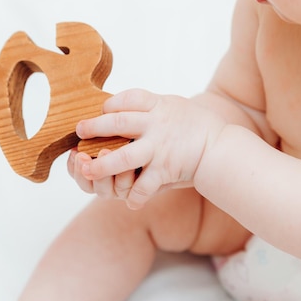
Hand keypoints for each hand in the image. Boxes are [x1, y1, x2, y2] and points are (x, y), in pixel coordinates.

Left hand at [68, 89, 225, 208]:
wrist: (221, 148)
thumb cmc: (195, 125)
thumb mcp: (172, 105)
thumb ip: (149, 106)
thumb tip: (120, 107)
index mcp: (158, 106)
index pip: (127, 99)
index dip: (109, 105)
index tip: (99, 111)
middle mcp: (156, 125)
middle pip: (118, 123)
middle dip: (95, 128)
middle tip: (79, 131)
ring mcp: (159, 149)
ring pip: (123, 158)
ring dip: (102, 166)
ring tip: (86, 169)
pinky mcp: (165, 170)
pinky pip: (144, 186)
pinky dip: (135, 196)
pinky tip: (128, 202)